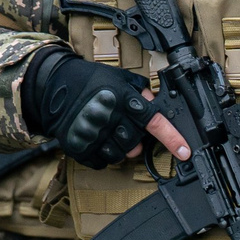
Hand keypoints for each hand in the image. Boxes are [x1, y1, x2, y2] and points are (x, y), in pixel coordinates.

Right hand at [21, 46, 187, 168]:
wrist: (54, 85)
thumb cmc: (90, 80)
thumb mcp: (120, 77)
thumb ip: (141, 92)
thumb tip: (158, 104)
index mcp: (123, 99)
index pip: (154, 122)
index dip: (172, 138)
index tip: (185, 151)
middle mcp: (110, 117)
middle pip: (135, 144)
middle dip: (135, 140)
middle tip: (125, 129)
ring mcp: (92, 132)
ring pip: (119, 155)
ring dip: (119, 148)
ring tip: (109, 132)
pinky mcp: (78, 145)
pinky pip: (100, 161)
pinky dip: (102, 154)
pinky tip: (97, 139)